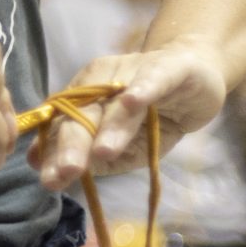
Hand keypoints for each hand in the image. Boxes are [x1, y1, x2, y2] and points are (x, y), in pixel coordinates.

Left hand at [32, 37, 224, 189]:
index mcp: (84, 96)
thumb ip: (95, 156)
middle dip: (74, 144)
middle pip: (84, 114)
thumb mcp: (125, 141)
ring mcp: (134, 71)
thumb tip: (59, 175)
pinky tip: (133, 102)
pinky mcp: (168, 68)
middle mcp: (102, 80)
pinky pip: (153, 78)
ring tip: (102, 152)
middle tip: (67, 171)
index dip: (54, 152)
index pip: (64, 127)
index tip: (48, 179)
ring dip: (109, 126)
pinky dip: (143, 89)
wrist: (198, 71)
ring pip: (117, 100)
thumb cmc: (155, 111)